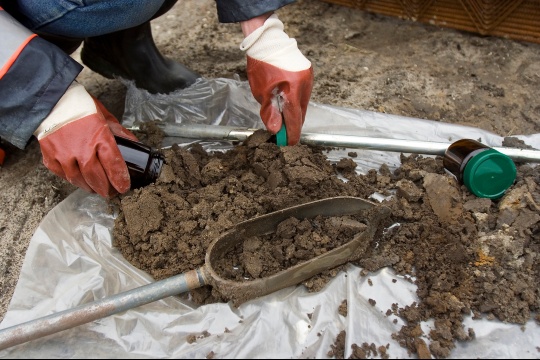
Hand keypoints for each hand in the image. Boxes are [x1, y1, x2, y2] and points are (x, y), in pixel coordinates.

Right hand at [34, 82, 138, 197]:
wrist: (52, 101)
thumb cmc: (81, 106)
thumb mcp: (106, 116)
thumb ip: (120, 132)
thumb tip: (135, 144)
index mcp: (100, 138)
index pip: (113, 165)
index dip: (120, 179)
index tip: (124, 187)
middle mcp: (82, 149)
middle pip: (97, 178)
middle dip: (106, 188)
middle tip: (112, 193)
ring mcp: (64, 155)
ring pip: (79, 180)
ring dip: (89, 187)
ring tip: (96, 189)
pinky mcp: (50, 157)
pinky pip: (63, 175)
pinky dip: (72, 179)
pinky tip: (79, 179)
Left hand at [240, 14, 312, 144]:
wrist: (266, 41)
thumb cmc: (261, 65)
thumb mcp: (261, 92)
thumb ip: (270, 113)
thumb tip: (277, 130)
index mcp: (293, 91)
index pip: (295, 120)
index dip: (292, 134)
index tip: (289, 144)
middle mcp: (305, 85)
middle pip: (301, 113)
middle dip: (293, 125)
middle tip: (283, 134)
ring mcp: (308, 78)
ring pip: (303, 104)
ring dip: (294, 113)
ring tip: (283, 118)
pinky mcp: (308, 73)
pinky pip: (303, 93)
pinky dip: (296, 101)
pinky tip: (287, 103)